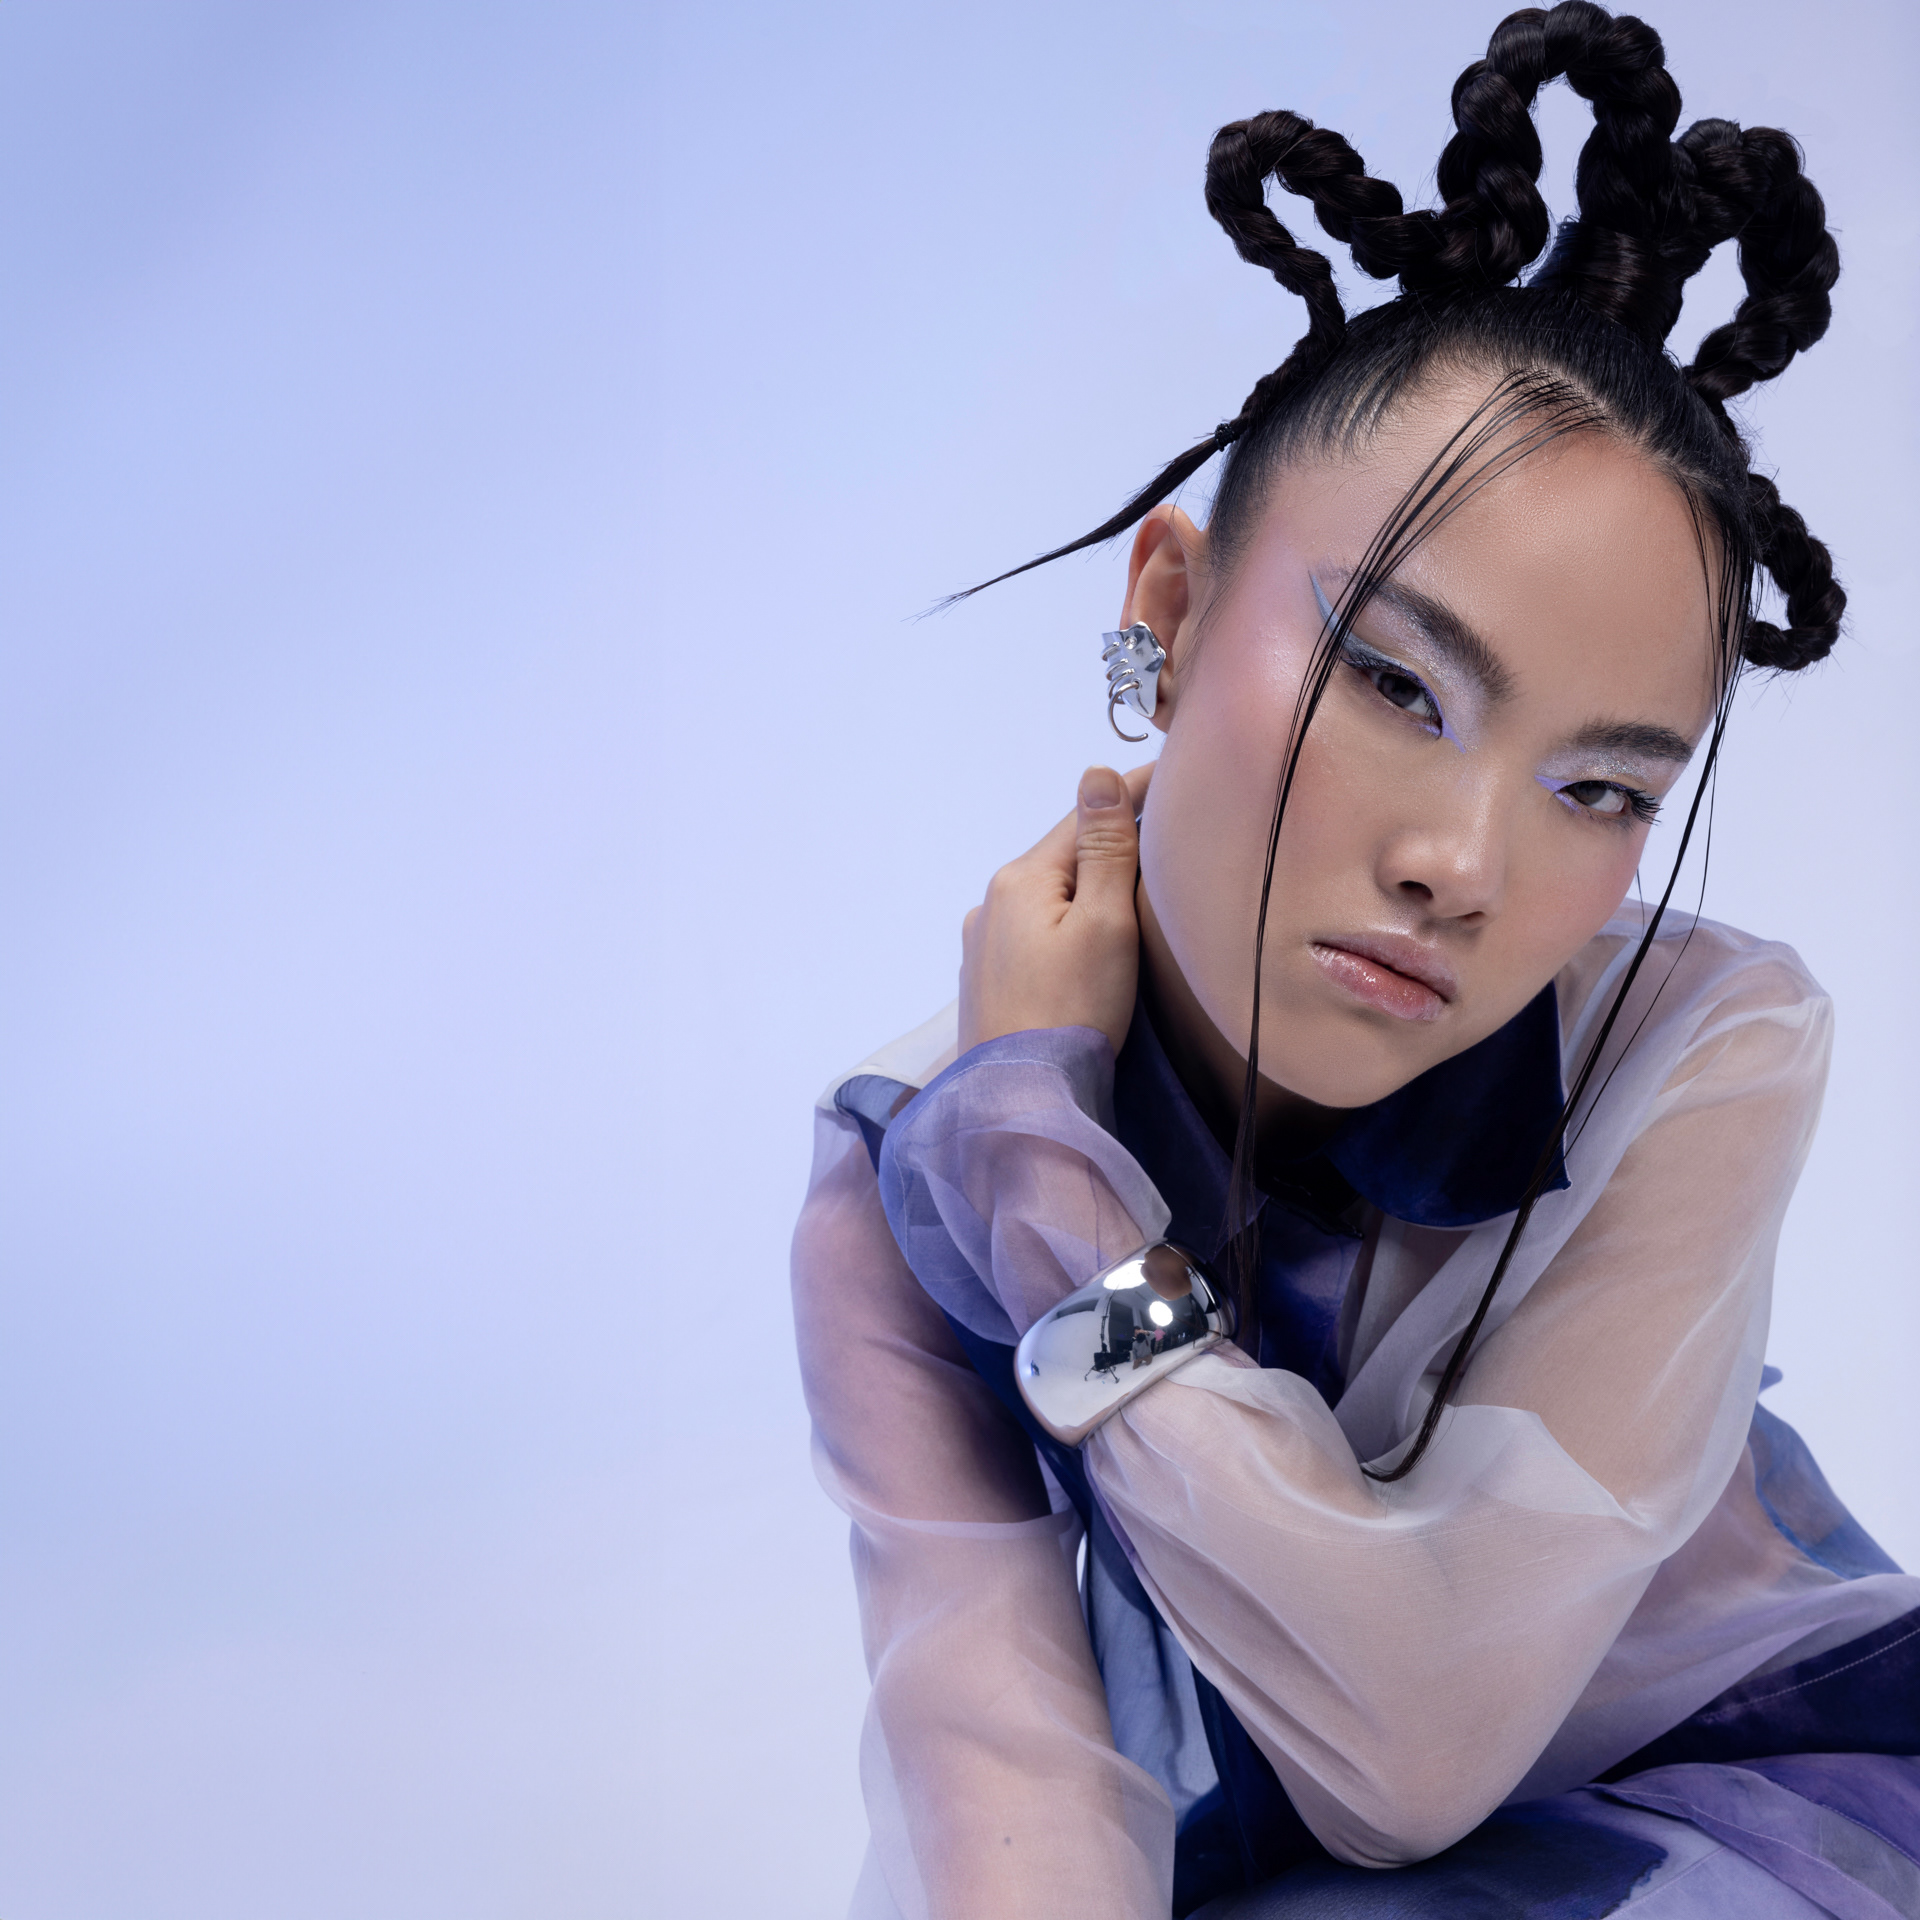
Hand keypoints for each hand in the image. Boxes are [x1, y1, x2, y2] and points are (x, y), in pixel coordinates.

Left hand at [958, 763, 1154, 1057]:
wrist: (1020, 1101)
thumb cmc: (1071, 1014)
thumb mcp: (1104, 923)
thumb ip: (1105, 850)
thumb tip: (1095, 774)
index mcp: (1021, 880)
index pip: (1085, 817)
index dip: (1133, 794)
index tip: (1177, 774)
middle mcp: (992, 904)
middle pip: (1064, 855)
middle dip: (1110, 840)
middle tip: (1166, 826)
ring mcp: (985, 944)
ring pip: (1049, 895)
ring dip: (1087, 884)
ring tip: (1133, 884)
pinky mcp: (989, 981)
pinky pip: (1036, 930)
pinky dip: (1067, 920)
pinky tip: (1088, 938)